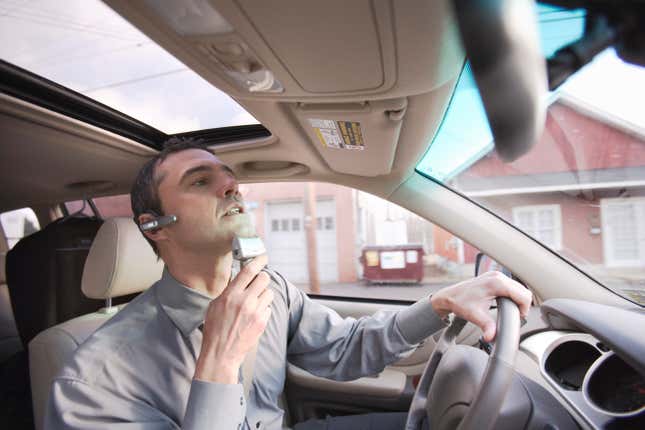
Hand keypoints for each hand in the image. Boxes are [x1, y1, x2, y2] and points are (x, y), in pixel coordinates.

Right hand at [194, 254, 273, 383]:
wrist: (221, 353)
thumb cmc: (215, 329)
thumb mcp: (215, 305)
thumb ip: (228, 291)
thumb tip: (238, 278)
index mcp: (231, 295)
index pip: (248, 271)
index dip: (258, 260)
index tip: (263, 257)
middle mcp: (245, 301)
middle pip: (264, 278)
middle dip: (262, 278)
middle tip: (257, 283)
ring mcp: (255, 312)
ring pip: (269, 293)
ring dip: (263, 295)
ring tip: (253, 303)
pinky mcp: (262, 322)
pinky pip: (268, 307)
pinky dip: (263, 309)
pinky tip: (254, 316)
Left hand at [430, 271, 531, 341]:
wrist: (449, 296)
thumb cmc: (460, 303)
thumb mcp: (475, 316)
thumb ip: (486, 326)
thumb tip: (491, 337)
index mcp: (496, 283)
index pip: (523, 295)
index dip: (524, 309)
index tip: (517, 318)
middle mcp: (497, 276)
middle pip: (523, 291)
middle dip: (522, 305)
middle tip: (514, 316)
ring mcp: (496, 275)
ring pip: (518, 288)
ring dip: (518, 300)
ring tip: (509, 311)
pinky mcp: (494, 278)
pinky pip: (511, 286)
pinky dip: (512, 296)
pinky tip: (505, 304)